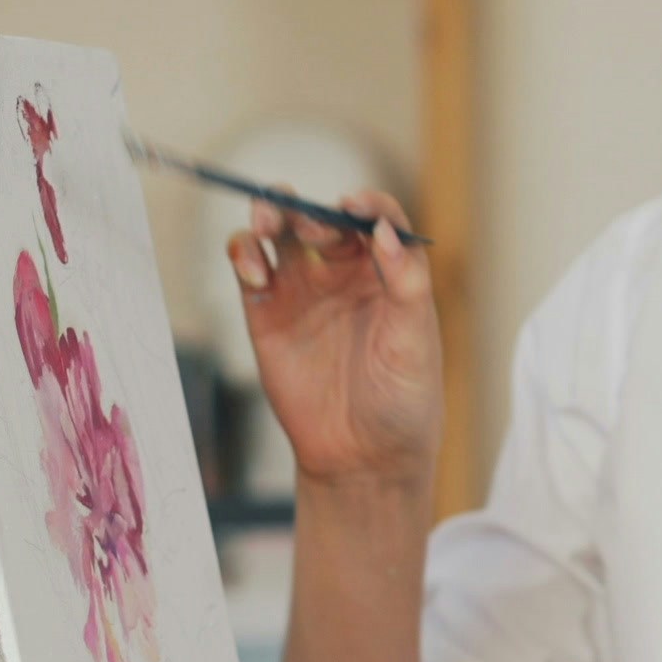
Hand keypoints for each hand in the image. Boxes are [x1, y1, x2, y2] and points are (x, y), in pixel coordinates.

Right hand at [227, 191, 437, 489]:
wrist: (363, 457)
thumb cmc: (403, 401)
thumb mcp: (416, 342)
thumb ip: (406, 284)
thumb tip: (385, 231)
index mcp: (389, 273)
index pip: (377, 219)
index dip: (367, 204)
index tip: (354, 206)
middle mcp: (345, 274)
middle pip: (322, 217)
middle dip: (311, 208)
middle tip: (308, 224)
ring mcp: (304, 291)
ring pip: (281, 231)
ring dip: (270, 213)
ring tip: (267, 223)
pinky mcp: (267, 313)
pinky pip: (250, 268)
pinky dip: (244, 255)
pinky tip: (254, 270)